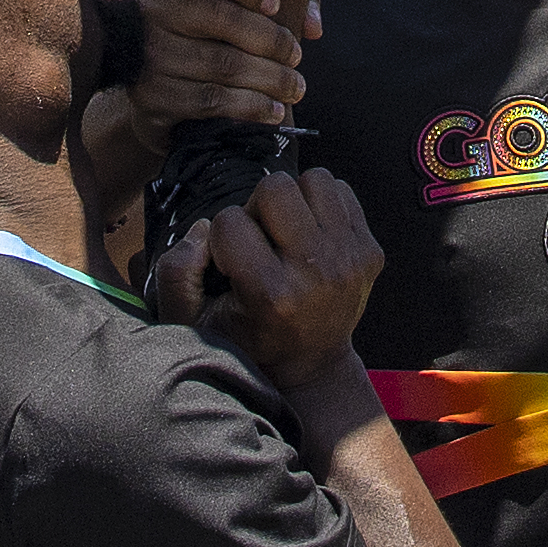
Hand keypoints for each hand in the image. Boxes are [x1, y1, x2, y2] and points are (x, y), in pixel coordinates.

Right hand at [127, 0, 310, 129]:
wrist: (144, 74)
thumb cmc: (198, 25)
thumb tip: (312, 23)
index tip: (277, 4)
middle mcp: (149, 10)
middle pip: (221, 18)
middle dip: (271, 40)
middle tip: (296, 54)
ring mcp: (148, 56)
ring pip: (222, 64)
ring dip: (270, 78)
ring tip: (294, 86)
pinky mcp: (152, 97)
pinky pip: (211, 100)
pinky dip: (251, 106)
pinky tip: (272, 109)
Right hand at [152, 170, 381, 385]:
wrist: (312, 366)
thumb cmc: (249, 340)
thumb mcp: (195, 323)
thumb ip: (176, 274)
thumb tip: (203, 227)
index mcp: (272, 294)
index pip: (228, 221)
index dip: (222, 240)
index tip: (233, 268)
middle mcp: (317, 273)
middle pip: (275, 186)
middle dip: (257, 209)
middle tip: (260, 242)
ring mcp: (350, 259)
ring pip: (313, 179)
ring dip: (294, 201)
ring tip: (287, 235)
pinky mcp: (371, 251)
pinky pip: (342, 190)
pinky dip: (322, 206)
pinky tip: (312, 237)